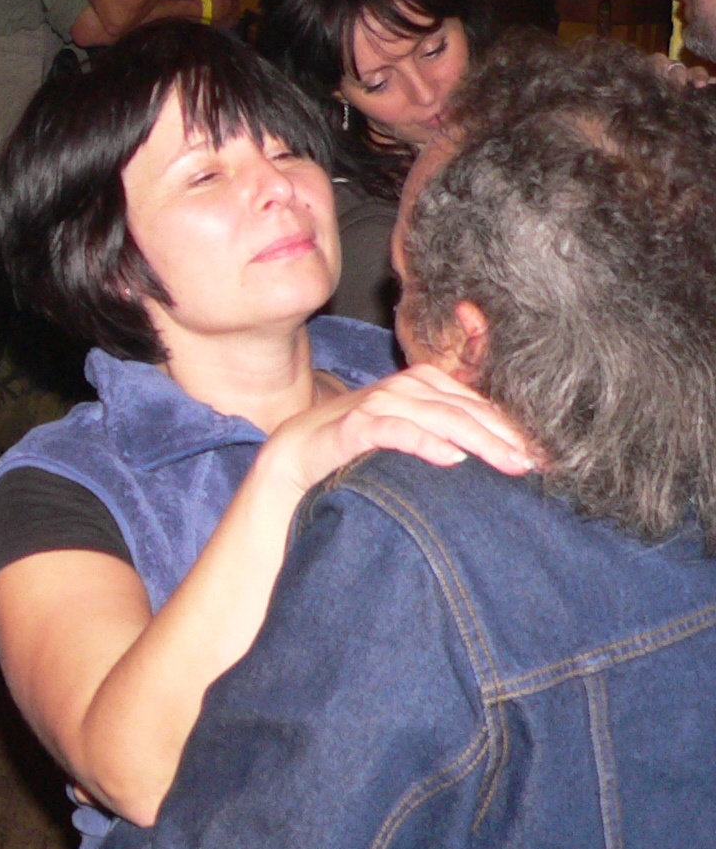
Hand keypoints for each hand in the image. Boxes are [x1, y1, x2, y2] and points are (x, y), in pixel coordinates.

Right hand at [260, 365, 537, 499]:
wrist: (301, 452)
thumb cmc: (364, 445)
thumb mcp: (413, 433)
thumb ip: (449, 432)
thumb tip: (507, 454)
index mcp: (426, 383)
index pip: (480, 405)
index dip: (514, 429)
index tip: (548, 457)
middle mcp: (407, 386)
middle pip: (467, 411)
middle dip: (506, 438)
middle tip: (537, 464)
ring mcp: (381, 403)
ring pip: (441, 418)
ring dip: (479, 441)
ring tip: (509, 464)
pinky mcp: (357, 425)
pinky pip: (398, 431)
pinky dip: (426, 443)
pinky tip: (451, 459)